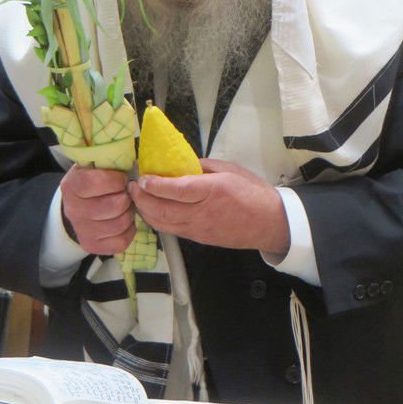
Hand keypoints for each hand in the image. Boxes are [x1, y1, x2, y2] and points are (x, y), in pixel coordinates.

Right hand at [60, 166, 135, 254]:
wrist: (76, 205)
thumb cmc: (92, 180)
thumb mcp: (93, 165)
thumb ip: (107, 161)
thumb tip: (134, 159)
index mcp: (72, 185)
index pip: (96, 182)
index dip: (116, 180)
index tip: (121, 178)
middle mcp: (74, 210)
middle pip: (115, 205)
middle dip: (127, 197)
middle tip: (125, 193)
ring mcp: (82, 230)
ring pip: (120, 224)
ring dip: (130, 213)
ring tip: (126, 206)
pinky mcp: (92, 246)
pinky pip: (121, 242)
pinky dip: (129, 231)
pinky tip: (124, 221)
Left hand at [128, 158, 290, 253]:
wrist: (270, 223)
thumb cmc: (253, 192)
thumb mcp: (230, 169)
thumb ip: (203, 166)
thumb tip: (179, 164)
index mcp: (213, 190)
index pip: (177, 190)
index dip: (155, 186)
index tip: (141, 178)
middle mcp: (203, 212)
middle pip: (163, 210)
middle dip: (142, 200)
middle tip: (132, 187)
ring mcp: (199, 229)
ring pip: (163, 224)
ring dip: (146, 212)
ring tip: (138, 198)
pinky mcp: (199, 239)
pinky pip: (172, 230)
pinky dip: (158, 221)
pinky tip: (153, 210)